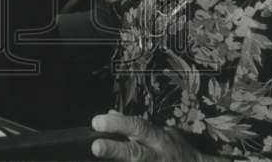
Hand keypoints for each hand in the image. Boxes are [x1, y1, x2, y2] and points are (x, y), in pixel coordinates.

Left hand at [91, 110, 217, 160]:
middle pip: (135, 153)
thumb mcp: (160, 133)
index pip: (138, 127)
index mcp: (159, 139)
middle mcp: (158, 157)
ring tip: (101, 154)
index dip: (118, 125)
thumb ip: (137, 126)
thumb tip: (111, 115)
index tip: (97, 122)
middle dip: (114, 150)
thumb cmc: (175, 150)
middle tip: (96, 146)